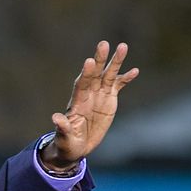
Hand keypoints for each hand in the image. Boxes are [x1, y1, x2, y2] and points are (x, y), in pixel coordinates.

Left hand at [41, 41, 138, 171]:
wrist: (77, 146)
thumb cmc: (67, 143)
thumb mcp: (64, 138)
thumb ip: (62, 127)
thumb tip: (55, 118)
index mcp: (77, 103)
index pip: (81, 85)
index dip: (86, 74)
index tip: (89, 61)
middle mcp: (88, 95)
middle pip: (94, 74)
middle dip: (99, 60)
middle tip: (104, 43)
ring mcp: (99, 95)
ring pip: (108, 75)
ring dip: (115, 62)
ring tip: (123, 46)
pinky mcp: (109, 99)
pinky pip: (118, 86)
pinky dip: (126, 78)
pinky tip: (135, 70)